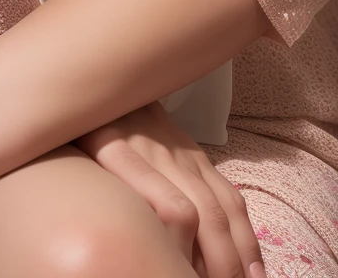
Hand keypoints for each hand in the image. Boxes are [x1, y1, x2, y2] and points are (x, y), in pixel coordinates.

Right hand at [76, 103, 264, 277]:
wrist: (89, 78)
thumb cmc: (121, 123)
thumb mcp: (161, 151)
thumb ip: (184, 184)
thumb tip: (205, 241)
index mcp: (191, 158)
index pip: (231, 205)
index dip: (247, 245)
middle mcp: (177, 156)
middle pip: (216, 213)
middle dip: (230, 260)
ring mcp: (147, 151)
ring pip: (190, 209)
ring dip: (205, 254)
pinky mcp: (112, 147)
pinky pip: (149, 188)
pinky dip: (170, 222)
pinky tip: (168, 248)